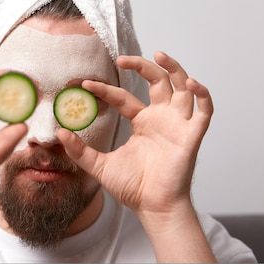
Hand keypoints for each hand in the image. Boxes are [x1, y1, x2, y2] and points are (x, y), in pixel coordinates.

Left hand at [58, 51, 212, 225]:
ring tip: (159, 55)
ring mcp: (177, 125)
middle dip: (143, 66)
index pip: (124, 97)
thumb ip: (80, 150)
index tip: (85, 85)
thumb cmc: (133, 188)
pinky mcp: (192, 135)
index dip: (105, 89)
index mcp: (142, 123)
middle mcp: (161, 119)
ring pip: (183, 88)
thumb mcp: (100, 166)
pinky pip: (204, 111)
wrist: (153, 207)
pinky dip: (203, 94)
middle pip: (158, 82)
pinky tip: (191, 83)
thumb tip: (59, 133)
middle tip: (121, 59)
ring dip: (175, 69)